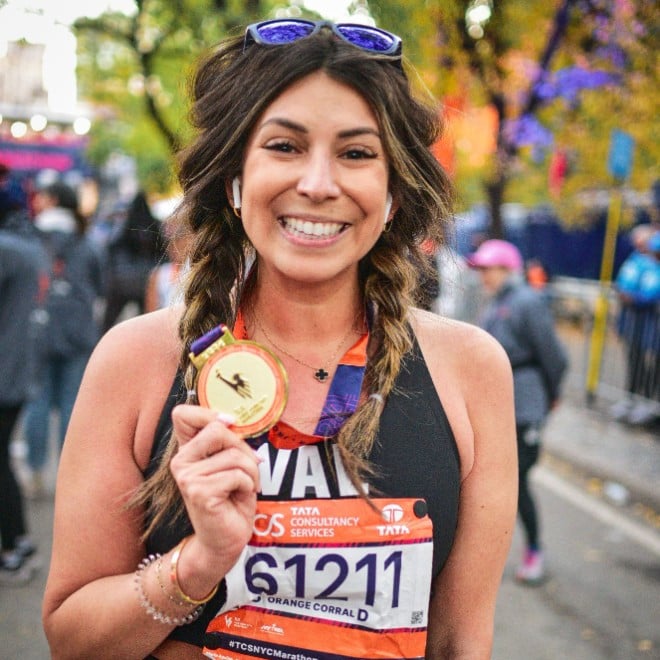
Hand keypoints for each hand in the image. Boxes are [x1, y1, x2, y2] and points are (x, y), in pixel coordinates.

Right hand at [169, 404, 260, 574]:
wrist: (224, 541)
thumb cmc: (231, 500)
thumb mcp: (230, 463)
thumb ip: (227, 441)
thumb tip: (231, 420)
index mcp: (187, 451)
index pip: (182, 415)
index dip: (208, 413)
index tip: (229, 423)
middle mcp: (180, 461)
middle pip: (218, 429)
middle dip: (243, 448)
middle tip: (249, 468)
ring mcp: (187, 477)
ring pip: (234, 455)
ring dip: (250, 472)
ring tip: (245, 487)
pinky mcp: (199, 492)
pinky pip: (237, 475)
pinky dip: (248, 485)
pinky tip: (240, 498)